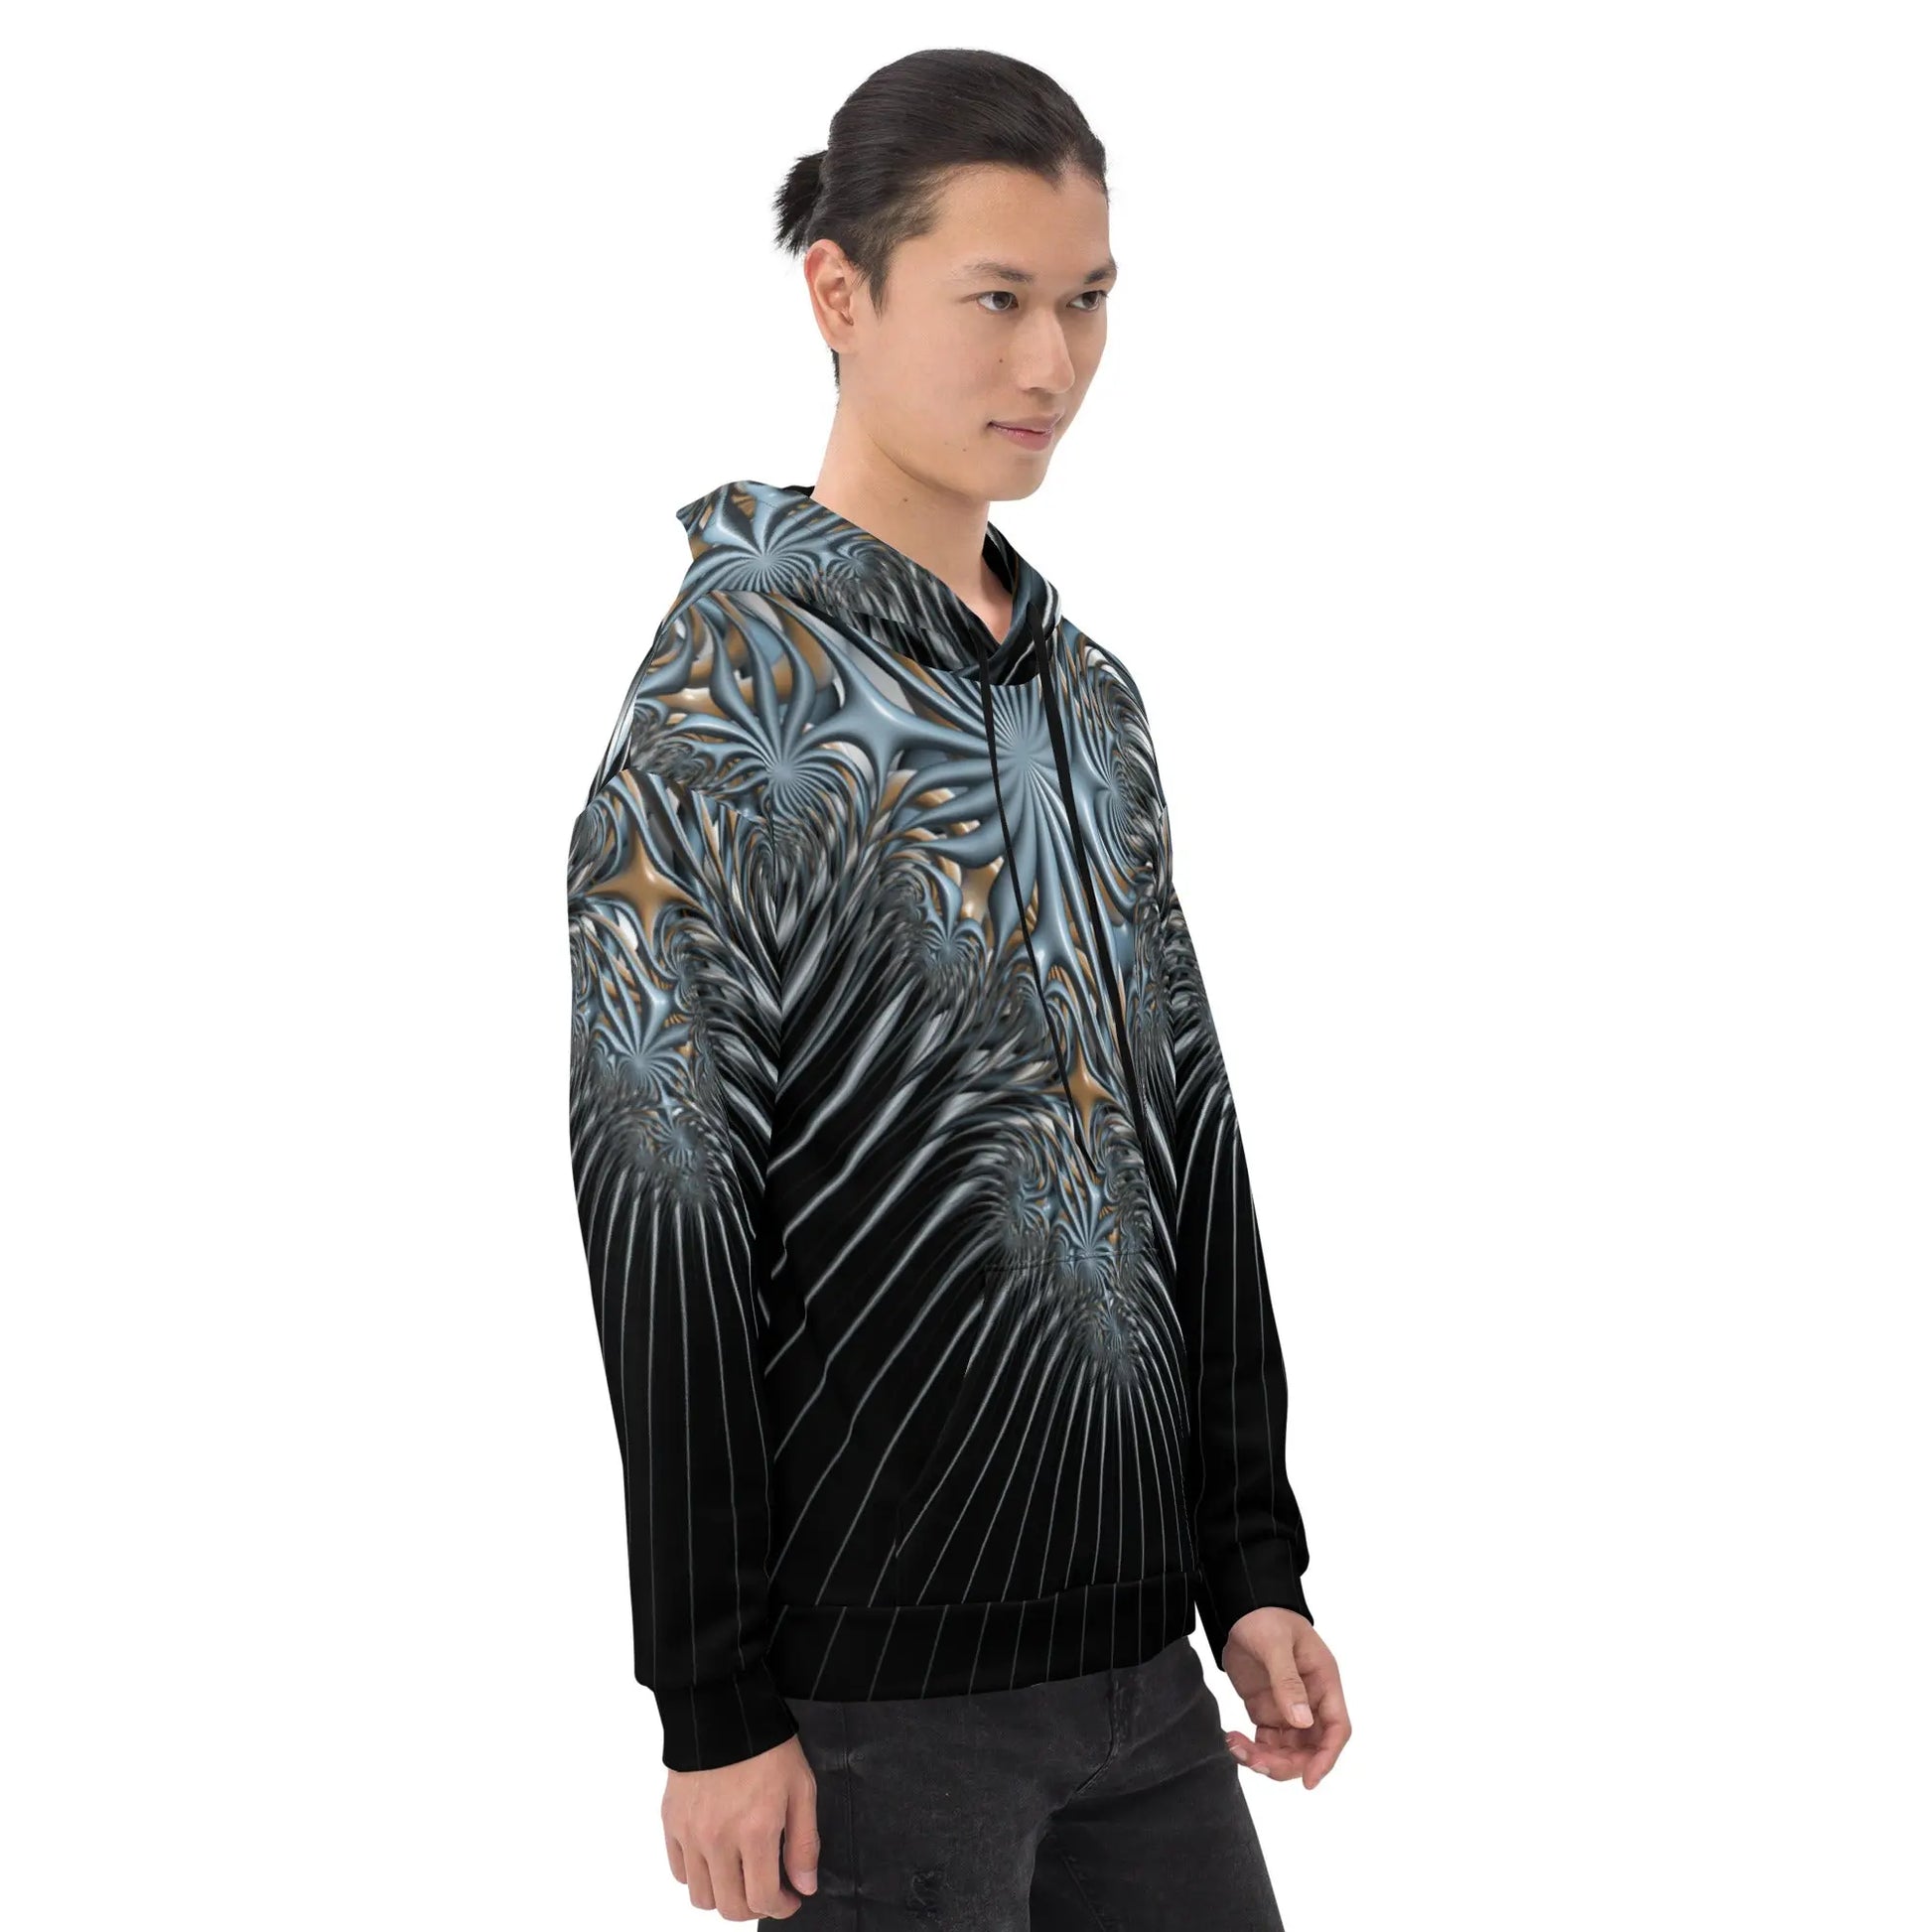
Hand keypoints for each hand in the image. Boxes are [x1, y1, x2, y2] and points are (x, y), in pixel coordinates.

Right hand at [662, 1733, 819, 1919]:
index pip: (763, 1898)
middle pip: (730, 1907)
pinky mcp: (671, 1822)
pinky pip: (679, 1871)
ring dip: (724, 1896)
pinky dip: (697, 1876)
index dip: (781, 1907)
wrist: (723, 1709)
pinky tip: (716, 1858)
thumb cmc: (767, 1745)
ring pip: (701, 1897)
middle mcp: (717, 1839)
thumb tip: (805, 1887)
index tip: (790, 1898)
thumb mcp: (801, 1787)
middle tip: (768, 1891)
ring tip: (741, 1876)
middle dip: (754, 1908)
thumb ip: (803, 1842)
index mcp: (754, 1831)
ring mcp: (690, 1833)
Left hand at [1219, 1607, 1350, 1788]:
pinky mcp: (1267, 1712)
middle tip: (1255, 1762)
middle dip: (1287, 1764)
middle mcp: (1311, 1702)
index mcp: (1324, 1683)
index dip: (1327, 1758)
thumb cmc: (1266, 1618)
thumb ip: (1287, 1681)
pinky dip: (1252, 1750)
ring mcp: (1289, 1709)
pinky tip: (1232, 1741)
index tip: (1309, 1780)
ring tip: (1236, 1747)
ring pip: (1288, 1751)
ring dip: (1266, 1760)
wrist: (1242, 1609)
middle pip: (1311, 1749)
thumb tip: (1302, 1720)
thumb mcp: (1275, 1644)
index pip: (1337, 1729)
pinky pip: (1266, 1743)